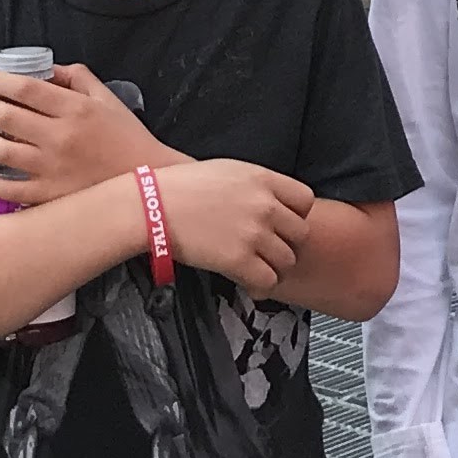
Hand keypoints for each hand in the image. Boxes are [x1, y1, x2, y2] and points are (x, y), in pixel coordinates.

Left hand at [0, 62, 152, 208]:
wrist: (147, 182)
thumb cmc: (127, 137)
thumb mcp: (107, 98)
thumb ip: (77, 78)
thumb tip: (47, 69)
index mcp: (75, 109)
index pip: (25, 88)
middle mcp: (60, 137)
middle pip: (6, 117)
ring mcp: (52, 169)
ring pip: (0, 152)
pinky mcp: (50, 196)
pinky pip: (10, 190)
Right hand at [151, 154, 311, 291]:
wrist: (152, 207)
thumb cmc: (179, 187)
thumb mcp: (226, 170)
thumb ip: (255, 185)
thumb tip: (270, 200)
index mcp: (262, 179)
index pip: (305, 200)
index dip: (296, 216)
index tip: (283, 224)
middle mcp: (264, 205)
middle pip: (300, 234)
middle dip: (286, 244)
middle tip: (268, 251)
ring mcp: (254, 233)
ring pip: (287, 260)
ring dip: (273, 267)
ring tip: (256, 268)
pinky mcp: (239, 260)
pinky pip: (268, 281)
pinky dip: (261, 287)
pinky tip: (247, 283)